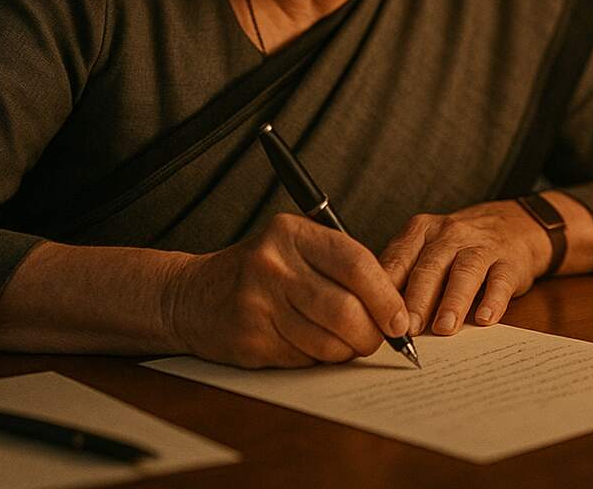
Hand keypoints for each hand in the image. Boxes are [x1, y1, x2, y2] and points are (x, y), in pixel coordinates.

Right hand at [167, 213, 409, 367]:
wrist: (192, 295)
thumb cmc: (260, 271)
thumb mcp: (296, 248)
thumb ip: (341, 266)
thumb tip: (394, 307)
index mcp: (292, 233)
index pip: (356, 263)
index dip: (385, 296)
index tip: (399, 319)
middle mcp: (274, 264)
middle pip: (345, 309)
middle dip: (372, 333)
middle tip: (379, 339)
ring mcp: (258, 302)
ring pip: (328, 341)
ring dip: (347, 351)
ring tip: (346, 343)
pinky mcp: (250, 338)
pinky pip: (305, 359)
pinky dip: (319, 359)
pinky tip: (311, 345)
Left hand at [378, 200, 551, 336]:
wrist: (514, 224)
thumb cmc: (459, 246)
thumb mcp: (427, 248)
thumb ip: (405, 276)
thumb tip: (378, 319)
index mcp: (421, 231)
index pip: (399, 259)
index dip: (388, 290)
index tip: (380, 319)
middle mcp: (449, 234)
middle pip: (430, 267)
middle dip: (417, 299)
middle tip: (409, 329)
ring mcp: (482, 246)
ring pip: (464, 272)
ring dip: (453, 301)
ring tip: (444, 327)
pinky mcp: (510, 261)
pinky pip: (501, 280)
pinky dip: (493, 300)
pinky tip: (485, 318)